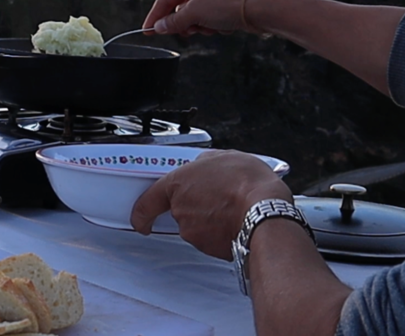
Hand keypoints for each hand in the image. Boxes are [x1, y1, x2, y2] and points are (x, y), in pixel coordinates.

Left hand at [130, 150, 292, 259]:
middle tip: (219, 198)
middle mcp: (180, 209)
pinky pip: (210, 239)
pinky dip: (220, 232)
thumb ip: (205, 163)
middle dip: (196, 208)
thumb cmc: (247, 182)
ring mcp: (193, 231)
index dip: (142, 212)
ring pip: (197, 226)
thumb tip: (202, 166)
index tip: (140, 220)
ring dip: (210, 219)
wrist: (264, 213)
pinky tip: (237, 222)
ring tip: (234, 207)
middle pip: (180, 211)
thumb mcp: (225, 157)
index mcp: (178, 184)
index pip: (149, 200)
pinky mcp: (208, 247)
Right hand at [142, 0, 255, 35]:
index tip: (148, 29)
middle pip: (178, 10)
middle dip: (182, 24)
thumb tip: (159, 27)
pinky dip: (209, 28)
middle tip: (185, 31)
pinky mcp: (220, 9)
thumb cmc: (228, 4)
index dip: (155, 15)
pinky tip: (218, 27)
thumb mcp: (194, 14)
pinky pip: (204, 22)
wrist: (256, 10)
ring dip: (197, 27)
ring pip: (191, 19)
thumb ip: (173, 22)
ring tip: (207, 27)